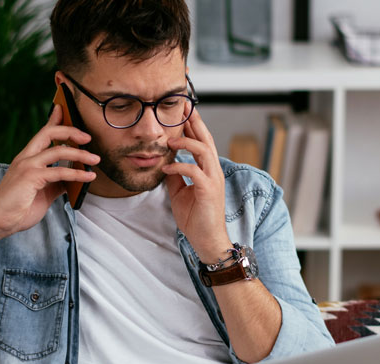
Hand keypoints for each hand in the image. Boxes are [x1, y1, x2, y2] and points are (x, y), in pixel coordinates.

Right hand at [0, 104, 98, 236]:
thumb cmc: (19, 208)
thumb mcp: (43, 192)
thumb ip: (57, 182)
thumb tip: (74, 179)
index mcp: (26, 158)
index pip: (42, 133)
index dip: (54, 120)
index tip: (64, 109)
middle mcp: (26, 158)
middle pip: (49, 133)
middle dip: (70, 131)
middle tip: (88, 137)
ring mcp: (27, 166)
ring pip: (58, 150)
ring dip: (81, 154)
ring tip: (96, 160)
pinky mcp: (31, 177)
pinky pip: (60, 171)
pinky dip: (77, 173)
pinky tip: (89, 177)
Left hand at [163, 108, 231, 263]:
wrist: (207, 240)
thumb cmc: (196, 218)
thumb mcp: (180, 192)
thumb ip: (175, 176)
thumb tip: (165, 161)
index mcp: (208, 170)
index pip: (202, 142)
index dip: (193, 126)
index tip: (182, 111)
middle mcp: (214, 171)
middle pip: (206, 139)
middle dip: (194, 122)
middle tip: (183, 106)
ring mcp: (213, 180)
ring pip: (203, 151)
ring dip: (186, 142)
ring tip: (169, 139)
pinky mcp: (209, 190)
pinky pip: (194, 171)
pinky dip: (179, 166)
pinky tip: (166, 167)